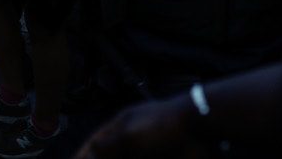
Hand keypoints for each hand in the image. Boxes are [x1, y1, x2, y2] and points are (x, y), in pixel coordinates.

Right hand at [73, 97, 211, 158]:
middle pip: (109, 157)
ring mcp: (148, 153)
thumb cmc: (161, 126)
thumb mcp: (128, 135)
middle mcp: (132, 139)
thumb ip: (106, 147)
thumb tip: (87, 157)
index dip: (82, 156)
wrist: (200, 127)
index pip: (94, 144)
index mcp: (121, 126)